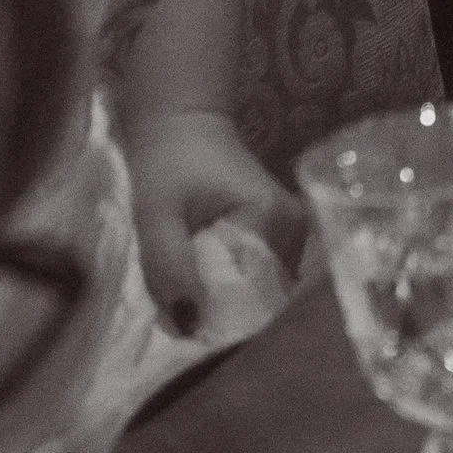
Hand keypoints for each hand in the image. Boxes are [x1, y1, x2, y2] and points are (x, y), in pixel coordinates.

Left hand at [126, 109, 305, 331]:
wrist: (180, 123)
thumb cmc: (167, 163)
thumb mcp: (157, 216)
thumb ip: (172, 268)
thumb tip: (192, 327)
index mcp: (274, 218)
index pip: (258, 294)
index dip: (222, 318)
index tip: (188, 329)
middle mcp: (295, 226)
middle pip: (264, 294)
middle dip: (225, 312)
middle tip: (184, 316)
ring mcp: (292, 229)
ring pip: (262, 289)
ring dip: (227, 301)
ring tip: (191, 298)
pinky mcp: (280, 231)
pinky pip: (260, 275)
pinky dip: (232, 286)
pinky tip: (205, 283)